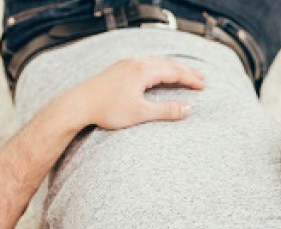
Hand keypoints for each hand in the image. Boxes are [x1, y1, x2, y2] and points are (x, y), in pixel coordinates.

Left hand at [62, 56, 205, 129]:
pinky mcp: (119, 69)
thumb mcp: (140, 113)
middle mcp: (135, 63)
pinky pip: (145, 63)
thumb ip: (166, 110)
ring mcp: (126, 64)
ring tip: (184, 75)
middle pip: (167, 64)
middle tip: (200, 78)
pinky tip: (159, 73)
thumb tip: (189, 109)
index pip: (173, 72)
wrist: (78, 104)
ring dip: (172, 68)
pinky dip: (159, 68)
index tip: (203, 85)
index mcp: (142, 71)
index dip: (190, 79)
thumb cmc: (107, 109)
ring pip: (156, 62)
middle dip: (185, 72)